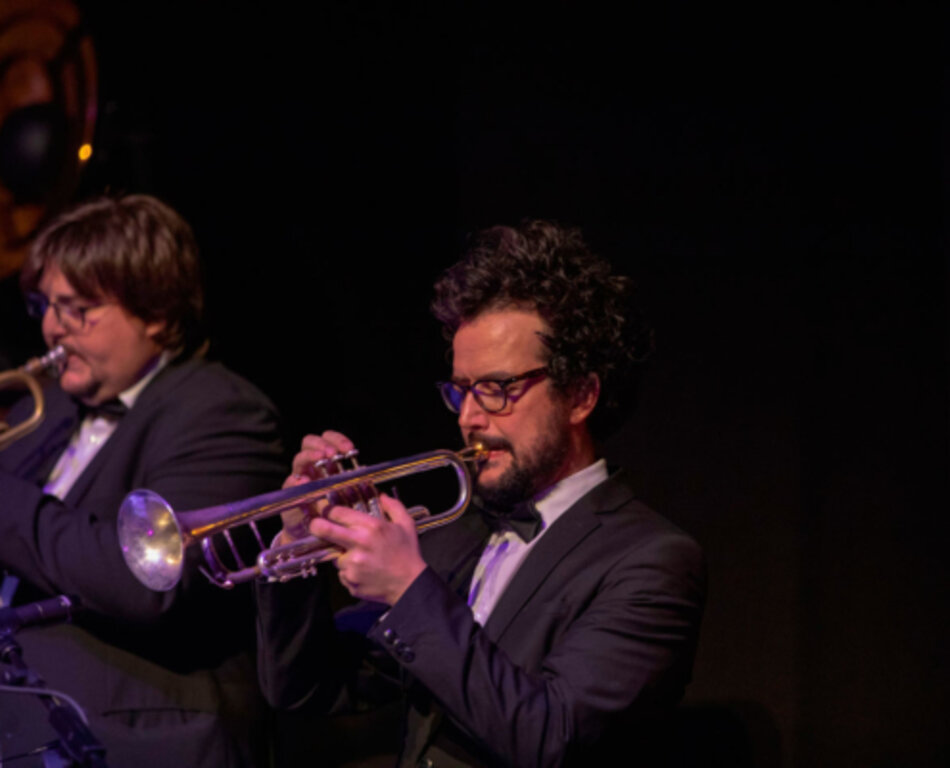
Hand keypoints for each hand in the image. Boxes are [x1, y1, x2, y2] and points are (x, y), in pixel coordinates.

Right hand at [279, 431, 355, 543]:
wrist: (314, 531)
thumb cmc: (331, 509)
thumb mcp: (343, 491)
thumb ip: (350, 478)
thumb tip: (364, 467)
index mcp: (324, 461)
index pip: (328, 440)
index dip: (337, 439)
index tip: (349, 448)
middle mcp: (310, 466)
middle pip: (309, 442)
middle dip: (321, 444)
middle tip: (332, 453)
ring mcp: (298, 478)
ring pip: (299, 458)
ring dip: (310, 455)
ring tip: (320, 458)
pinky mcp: (290, 494)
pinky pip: (290, 482)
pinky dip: (297, 480)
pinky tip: (305, 481)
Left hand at [309, 494, 425, 605]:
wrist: (409, 584)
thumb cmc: (407, 554)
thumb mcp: (406, 524)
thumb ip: (393, 506)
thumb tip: (382, 496)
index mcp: (371, 527)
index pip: (338, 513)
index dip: (329, 511)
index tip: (328, 513)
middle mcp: (359, 544)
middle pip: (325, 530)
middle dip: (316, 526)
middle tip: (315, 526)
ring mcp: (352, 564)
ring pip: (336, 556)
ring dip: (344, 556)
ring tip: (363, 558)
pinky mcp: (350, 580)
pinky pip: (343, 573)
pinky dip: (350, 572)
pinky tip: (365, 571)